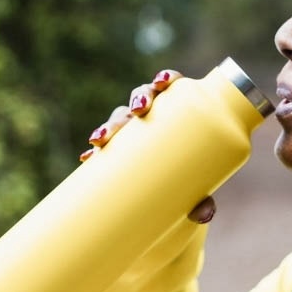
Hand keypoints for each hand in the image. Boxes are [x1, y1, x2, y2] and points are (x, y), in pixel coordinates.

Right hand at [79, 69, 216, 223]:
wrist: (172, 212)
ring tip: (104, 138)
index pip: (172, 87)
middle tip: (139, 110)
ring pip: (119, 120)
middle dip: (137, 99)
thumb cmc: (191, 187)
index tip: (164, 82)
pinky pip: (104, 149)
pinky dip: (95, 152)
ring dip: (111, 124)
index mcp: (178, 115)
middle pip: (142, 98)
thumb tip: (203, 213)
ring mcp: (134, 137)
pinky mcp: (118, 156)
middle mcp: (154, 120)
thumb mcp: (199, 192)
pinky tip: (88, 158)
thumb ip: (203, 200)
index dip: (166, 79)